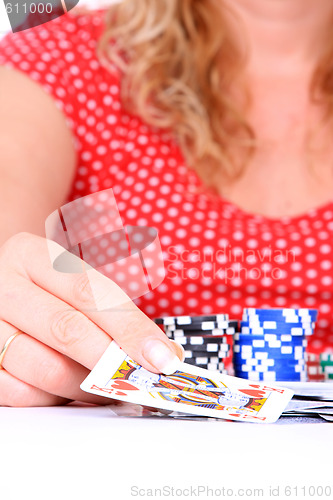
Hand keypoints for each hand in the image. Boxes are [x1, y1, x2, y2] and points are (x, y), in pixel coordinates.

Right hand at [0, 232, 182, 406]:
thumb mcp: (75, 282)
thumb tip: (162, 353)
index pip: (89, 292)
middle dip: (111, 361)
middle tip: (140, 380)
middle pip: (65, 329)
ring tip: (107, 387)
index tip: (161, 355)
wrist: (2, 293)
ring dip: (85, 385)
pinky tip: (69, 389)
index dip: (129, 328)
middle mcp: (3, 285)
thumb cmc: (47, 290)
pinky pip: (19, 393)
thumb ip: (113, 312)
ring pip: (44, 367)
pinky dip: (53, 398)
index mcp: (31, 255)